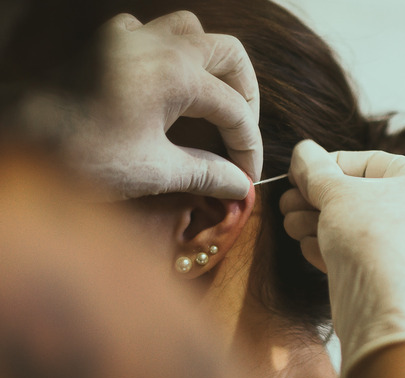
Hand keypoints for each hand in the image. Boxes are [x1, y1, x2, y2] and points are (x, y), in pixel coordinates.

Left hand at [24, 11, 262, 199]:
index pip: (233, 109)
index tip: (246, 177)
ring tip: (212, 100)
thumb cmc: (80, 155)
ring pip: (191, 30)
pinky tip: (163, 80)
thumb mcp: (152, 171)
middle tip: (241, 130)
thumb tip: (240, 187)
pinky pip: (149, 30)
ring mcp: (129, 37)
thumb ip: (205, 173)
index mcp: (176, 73)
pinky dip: (167, 51)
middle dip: (244, 92)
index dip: (247, 146)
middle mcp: (158, 44)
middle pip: (228, 54)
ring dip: (211, 62)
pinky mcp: (105, 43)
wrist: (14, 136)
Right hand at [280, 140, 404, 377]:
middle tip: (286, 204)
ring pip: (357, 227)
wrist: (386, 308)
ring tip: (290, 224)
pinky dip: (332, 249)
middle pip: (360, 196)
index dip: (328, 166)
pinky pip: (361, 255)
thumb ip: (316, 169)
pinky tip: (307, 247)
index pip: (369, 162)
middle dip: (317, 199)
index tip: (297, 175)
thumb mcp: (336, 192)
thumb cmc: (372, 239)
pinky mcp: (395, 280)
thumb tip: (303, 152)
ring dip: (318, 223)